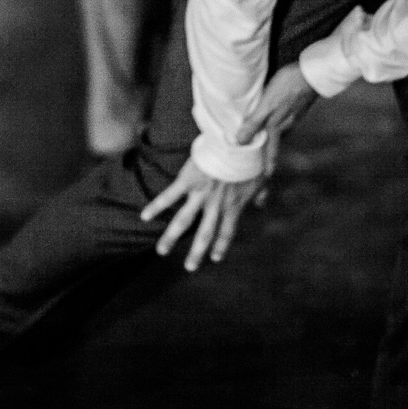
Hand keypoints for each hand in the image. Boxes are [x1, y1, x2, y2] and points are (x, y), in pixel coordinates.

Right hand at [141, 158, 263, 271]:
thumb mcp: (263, 177)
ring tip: (161, 251)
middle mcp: (216, 205)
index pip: (227, 231)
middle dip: (197, 252)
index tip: (215, 258)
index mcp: (234, 205)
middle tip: (190, 267)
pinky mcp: (187, 180)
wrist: (238, 140)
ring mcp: (200, 194)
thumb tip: (262, 204)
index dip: (221, 246)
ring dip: (172, 238)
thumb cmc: (252, 156)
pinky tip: (145, 217)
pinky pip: (168, 197)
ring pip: (183, 222)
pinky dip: (156, 207)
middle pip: (204, 234)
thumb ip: (261, 193)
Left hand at [236, 63, 318, 177]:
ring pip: (281, 133)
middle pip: (276, 144)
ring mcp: (294, 117)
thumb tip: (241, 141)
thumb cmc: (288, 86)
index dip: (268, 164)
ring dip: (274, 141)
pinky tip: (277, 122)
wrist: (312, 73)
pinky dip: (279, 127)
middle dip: (271, 157)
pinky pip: (285, 123)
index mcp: (279, 127)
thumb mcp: (267, 105)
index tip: (267, 177)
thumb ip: (254, 122)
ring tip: (269, 146)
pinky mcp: (297, 107)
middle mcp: (287, 125)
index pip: (271, 151)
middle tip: (268, 169)